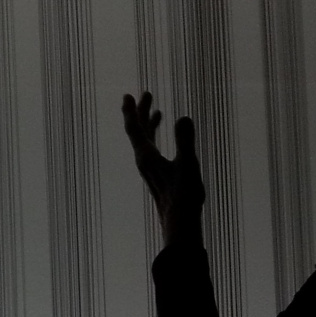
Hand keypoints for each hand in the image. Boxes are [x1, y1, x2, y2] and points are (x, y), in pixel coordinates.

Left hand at [121, 91, 203, 244]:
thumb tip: (183, 117)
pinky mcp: (157, 175)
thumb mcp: (188, 165)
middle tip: (146, 94)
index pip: (134, 129)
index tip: (127, 95)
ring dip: (149, 124)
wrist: (179, 222)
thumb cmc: (184, 196)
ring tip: (155, 110)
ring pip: (145, 141)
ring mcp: (150, 169)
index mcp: (146, 157)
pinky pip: (153, 149)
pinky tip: (166, 139)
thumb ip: (185, 140)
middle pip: (137, 132)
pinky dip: (157, 137)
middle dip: (140, 112)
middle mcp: (144, 161)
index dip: (131, 111)